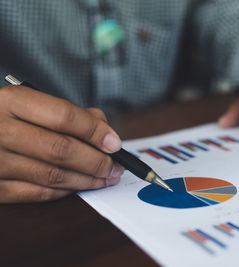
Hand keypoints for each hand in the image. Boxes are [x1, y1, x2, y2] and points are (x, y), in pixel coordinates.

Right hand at [0, 86, 123, 202]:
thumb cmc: (2, 117)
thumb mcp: (27, 102)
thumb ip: (67, 113)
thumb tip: (105, 132)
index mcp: (10, 101)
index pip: (64, 116)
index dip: (96, 132)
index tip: (115, 143)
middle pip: (61, 149)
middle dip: (97, 161)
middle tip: (116, 166)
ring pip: (52, 175)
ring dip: (86, 180)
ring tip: (105, 178)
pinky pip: (35, 193)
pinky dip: (63, 192)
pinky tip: (78, 186)